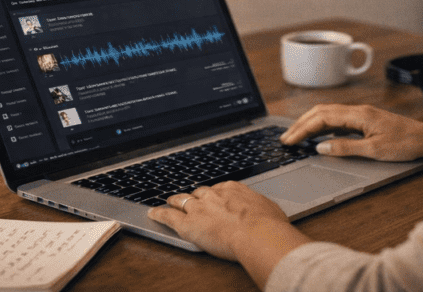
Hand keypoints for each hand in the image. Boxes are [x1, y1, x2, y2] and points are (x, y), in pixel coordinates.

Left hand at [148, 183, 310, 286]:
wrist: (257, 233)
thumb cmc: (268, 224)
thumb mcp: (270, 209)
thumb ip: (261, 209)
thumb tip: (266, 212)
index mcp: (233, 189)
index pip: (219, 189)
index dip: (214, 195)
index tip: (214, 198)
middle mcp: (214, 194)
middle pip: (199, 192)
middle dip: (194, 196)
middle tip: (190, 199)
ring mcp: (199, 207)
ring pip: (181, 200)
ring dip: (175, 201)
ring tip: (169, 202)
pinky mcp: (187, 223)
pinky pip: (168, 216)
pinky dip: (159, 214)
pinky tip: (152, 213)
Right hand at [279, 104, 422, 160]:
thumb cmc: (405, 144)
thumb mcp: (374, 151)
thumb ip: (345, 148)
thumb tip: (320, 148)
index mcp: (358, 115)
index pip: (321, 118)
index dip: (302, 129)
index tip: (289, 140)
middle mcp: (357, 110)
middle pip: (321, 112)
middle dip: (301, 124)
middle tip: (286, 138)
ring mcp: (361, 114)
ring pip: (328, 114)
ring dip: (310, 124)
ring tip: (297, 136)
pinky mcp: (365, 120)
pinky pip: (338, 119)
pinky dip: (322, 126)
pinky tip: (318, 135)